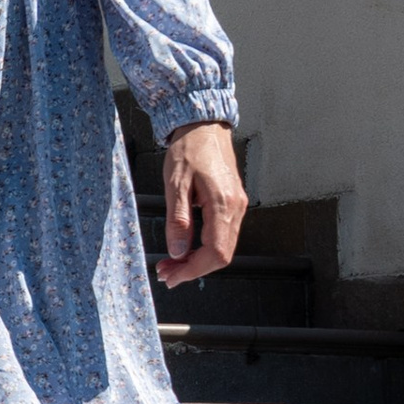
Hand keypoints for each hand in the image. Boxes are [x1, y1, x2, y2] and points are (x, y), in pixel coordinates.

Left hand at [158, 122, 246, 285]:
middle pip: (221, 256)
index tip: (172, 276)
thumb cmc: (189, 149)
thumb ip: (178, 220)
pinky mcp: (232, 203)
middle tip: (167, 273)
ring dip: (198, 260)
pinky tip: (187, 247)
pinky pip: (222, 235)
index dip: (193, 270)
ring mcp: (237, 206)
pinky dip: (204, 247)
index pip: (215, 254)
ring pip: (223, 247)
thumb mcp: (175, 184)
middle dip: (193, 269)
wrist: (204, 126)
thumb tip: (178, 251)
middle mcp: (235, 208)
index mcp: (223, 205)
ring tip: (172, 262)